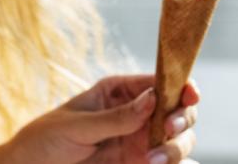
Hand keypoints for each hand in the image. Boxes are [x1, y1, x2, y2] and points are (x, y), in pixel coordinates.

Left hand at [0, 75, 199, 163]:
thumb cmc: (46, 138)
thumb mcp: (77, 125)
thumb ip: (116, 117)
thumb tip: (153, 98)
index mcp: (118, 91)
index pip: (159, 82)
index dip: (180, 86)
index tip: (190, 95)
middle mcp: (136, 112)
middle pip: (178, 111)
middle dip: (182, 120)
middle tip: (169, 129)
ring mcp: (140, 139)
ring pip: (179, 140)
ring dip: (175, 149)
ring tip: (152, 161)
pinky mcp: (140, 163)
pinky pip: (167, 162)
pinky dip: (172, 163)